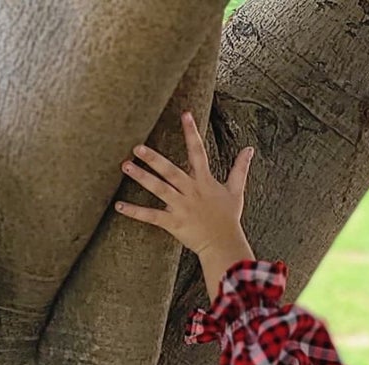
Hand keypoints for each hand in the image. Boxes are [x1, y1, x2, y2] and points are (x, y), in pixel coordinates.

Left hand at [115, 112, 255, 298]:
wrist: (225, 246)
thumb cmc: (229, 219)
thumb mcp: (236, 191)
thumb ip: (240, 168)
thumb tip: (249, 150)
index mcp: (204, 182)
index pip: (198, 153)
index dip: (192, 133)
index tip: (185, 114)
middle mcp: (191, 192)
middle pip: (171, 172)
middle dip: (155, 159)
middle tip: (137, 147)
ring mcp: (181, 208)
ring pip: (159, 190)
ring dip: (142, 178)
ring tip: (125, 165)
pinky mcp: (174, 223)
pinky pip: (152, 216)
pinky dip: (135, 212)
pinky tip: (119, 206)